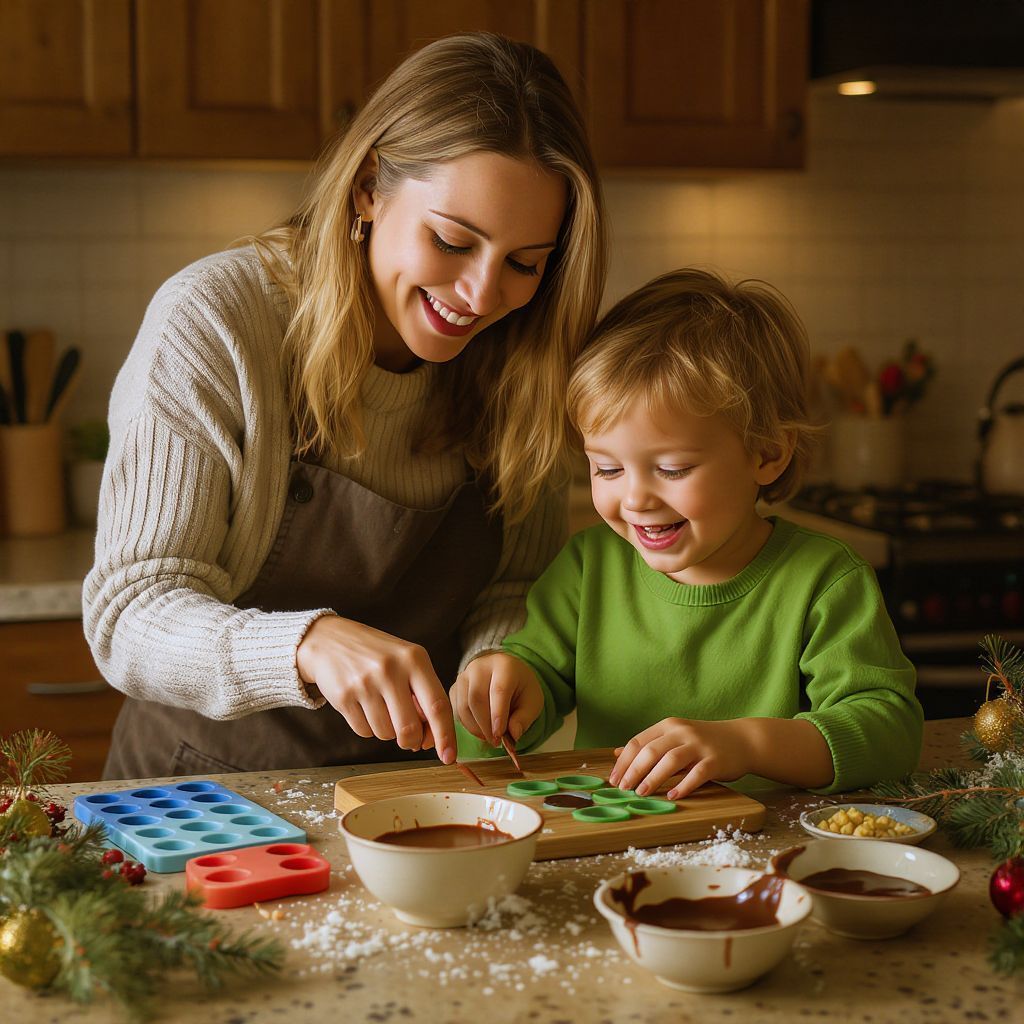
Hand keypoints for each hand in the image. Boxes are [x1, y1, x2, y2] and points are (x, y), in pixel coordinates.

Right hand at [296, 615, 455, 763]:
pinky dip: (368, 727)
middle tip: (408, 738)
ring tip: (380, 707)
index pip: (437, 705)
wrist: (330, 640)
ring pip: (386, 733)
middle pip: (409, 728)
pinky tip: (363, 706)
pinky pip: (364, 732)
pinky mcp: (343, 697)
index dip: (445, 735)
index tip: (449, 756)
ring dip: (387, 731)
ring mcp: (365, 683)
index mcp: (414, 659)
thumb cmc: (378, 656)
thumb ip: (423, 695)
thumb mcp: (407, 663)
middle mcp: (390, 670)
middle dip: (411, 741)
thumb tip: (431, 739)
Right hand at [452, 652, 543, 747]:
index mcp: (504, 665)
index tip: (499, 735)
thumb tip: (514, 734)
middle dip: (485, 725)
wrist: (506, 675)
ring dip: (475, 727)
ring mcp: (464, 675)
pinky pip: (455, 710)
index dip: (498, 714)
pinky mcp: (455, 687)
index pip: (498, 690)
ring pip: (463, 706)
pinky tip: (480, 730)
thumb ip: (524, 718)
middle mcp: (480, 666)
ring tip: (489, 737)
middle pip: (476, 698)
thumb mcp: (533, 701)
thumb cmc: (520, 688)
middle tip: (495, 741)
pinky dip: (467, 725)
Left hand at [608, 718, 753, 799]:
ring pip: (671, 760)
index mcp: (668, 726)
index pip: (639, 742)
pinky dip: (683, 785)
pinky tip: (672, 795)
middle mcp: (682, 732)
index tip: (613, 779)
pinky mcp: (716, 760)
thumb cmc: (703, 742)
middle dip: (634, 771)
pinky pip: (697, 773)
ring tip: (642, 793)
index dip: (624, 761)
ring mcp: (700, 745)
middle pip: (652, 751)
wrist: (742, 740)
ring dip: (654, 778)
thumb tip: (616, 753)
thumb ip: (648, 745)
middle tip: (624, 789)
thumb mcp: (673, 737)